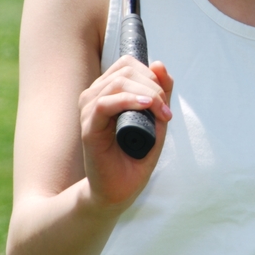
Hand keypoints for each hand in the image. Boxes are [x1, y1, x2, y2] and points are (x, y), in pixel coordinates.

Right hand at [78, 57, 172, 210]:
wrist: (120, 190)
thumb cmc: (136, 156)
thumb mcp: (156, 120)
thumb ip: (161, 93)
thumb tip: (159, 63)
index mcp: (107, 92)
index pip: (127, 64)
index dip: (150, 74)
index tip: (165, 100)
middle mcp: (94, 97)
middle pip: (126, 71)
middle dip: (153, 86)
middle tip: (166, 111)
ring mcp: (89, 111)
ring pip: (118, 83)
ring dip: (147, 94)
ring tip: (161, 113)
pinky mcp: (89, 128)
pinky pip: (104, 103)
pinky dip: (128, 101)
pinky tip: (146, 107)